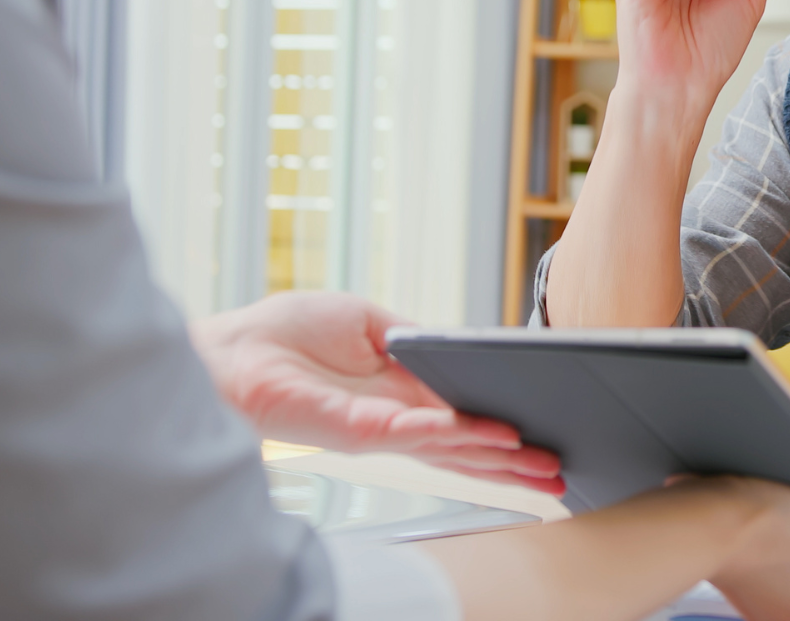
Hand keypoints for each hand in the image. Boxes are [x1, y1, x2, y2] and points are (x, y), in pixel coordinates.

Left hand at [191, 291, 564, 493]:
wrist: (231, 351)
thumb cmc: (283, 333)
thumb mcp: (367, 321)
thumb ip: (412, 337)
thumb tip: (450, 345)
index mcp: (397, 394)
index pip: (459, 419)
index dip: (499, 431)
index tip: (538, 438)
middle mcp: (392, 419)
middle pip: (464, 444)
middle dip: (514, 458)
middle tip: (559, 468)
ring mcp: (377, 429)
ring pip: (451, 446)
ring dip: (498, 454)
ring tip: (541, 463)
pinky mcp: (357, 431)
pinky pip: (417, 433)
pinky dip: (455, 433)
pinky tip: (490, 436)